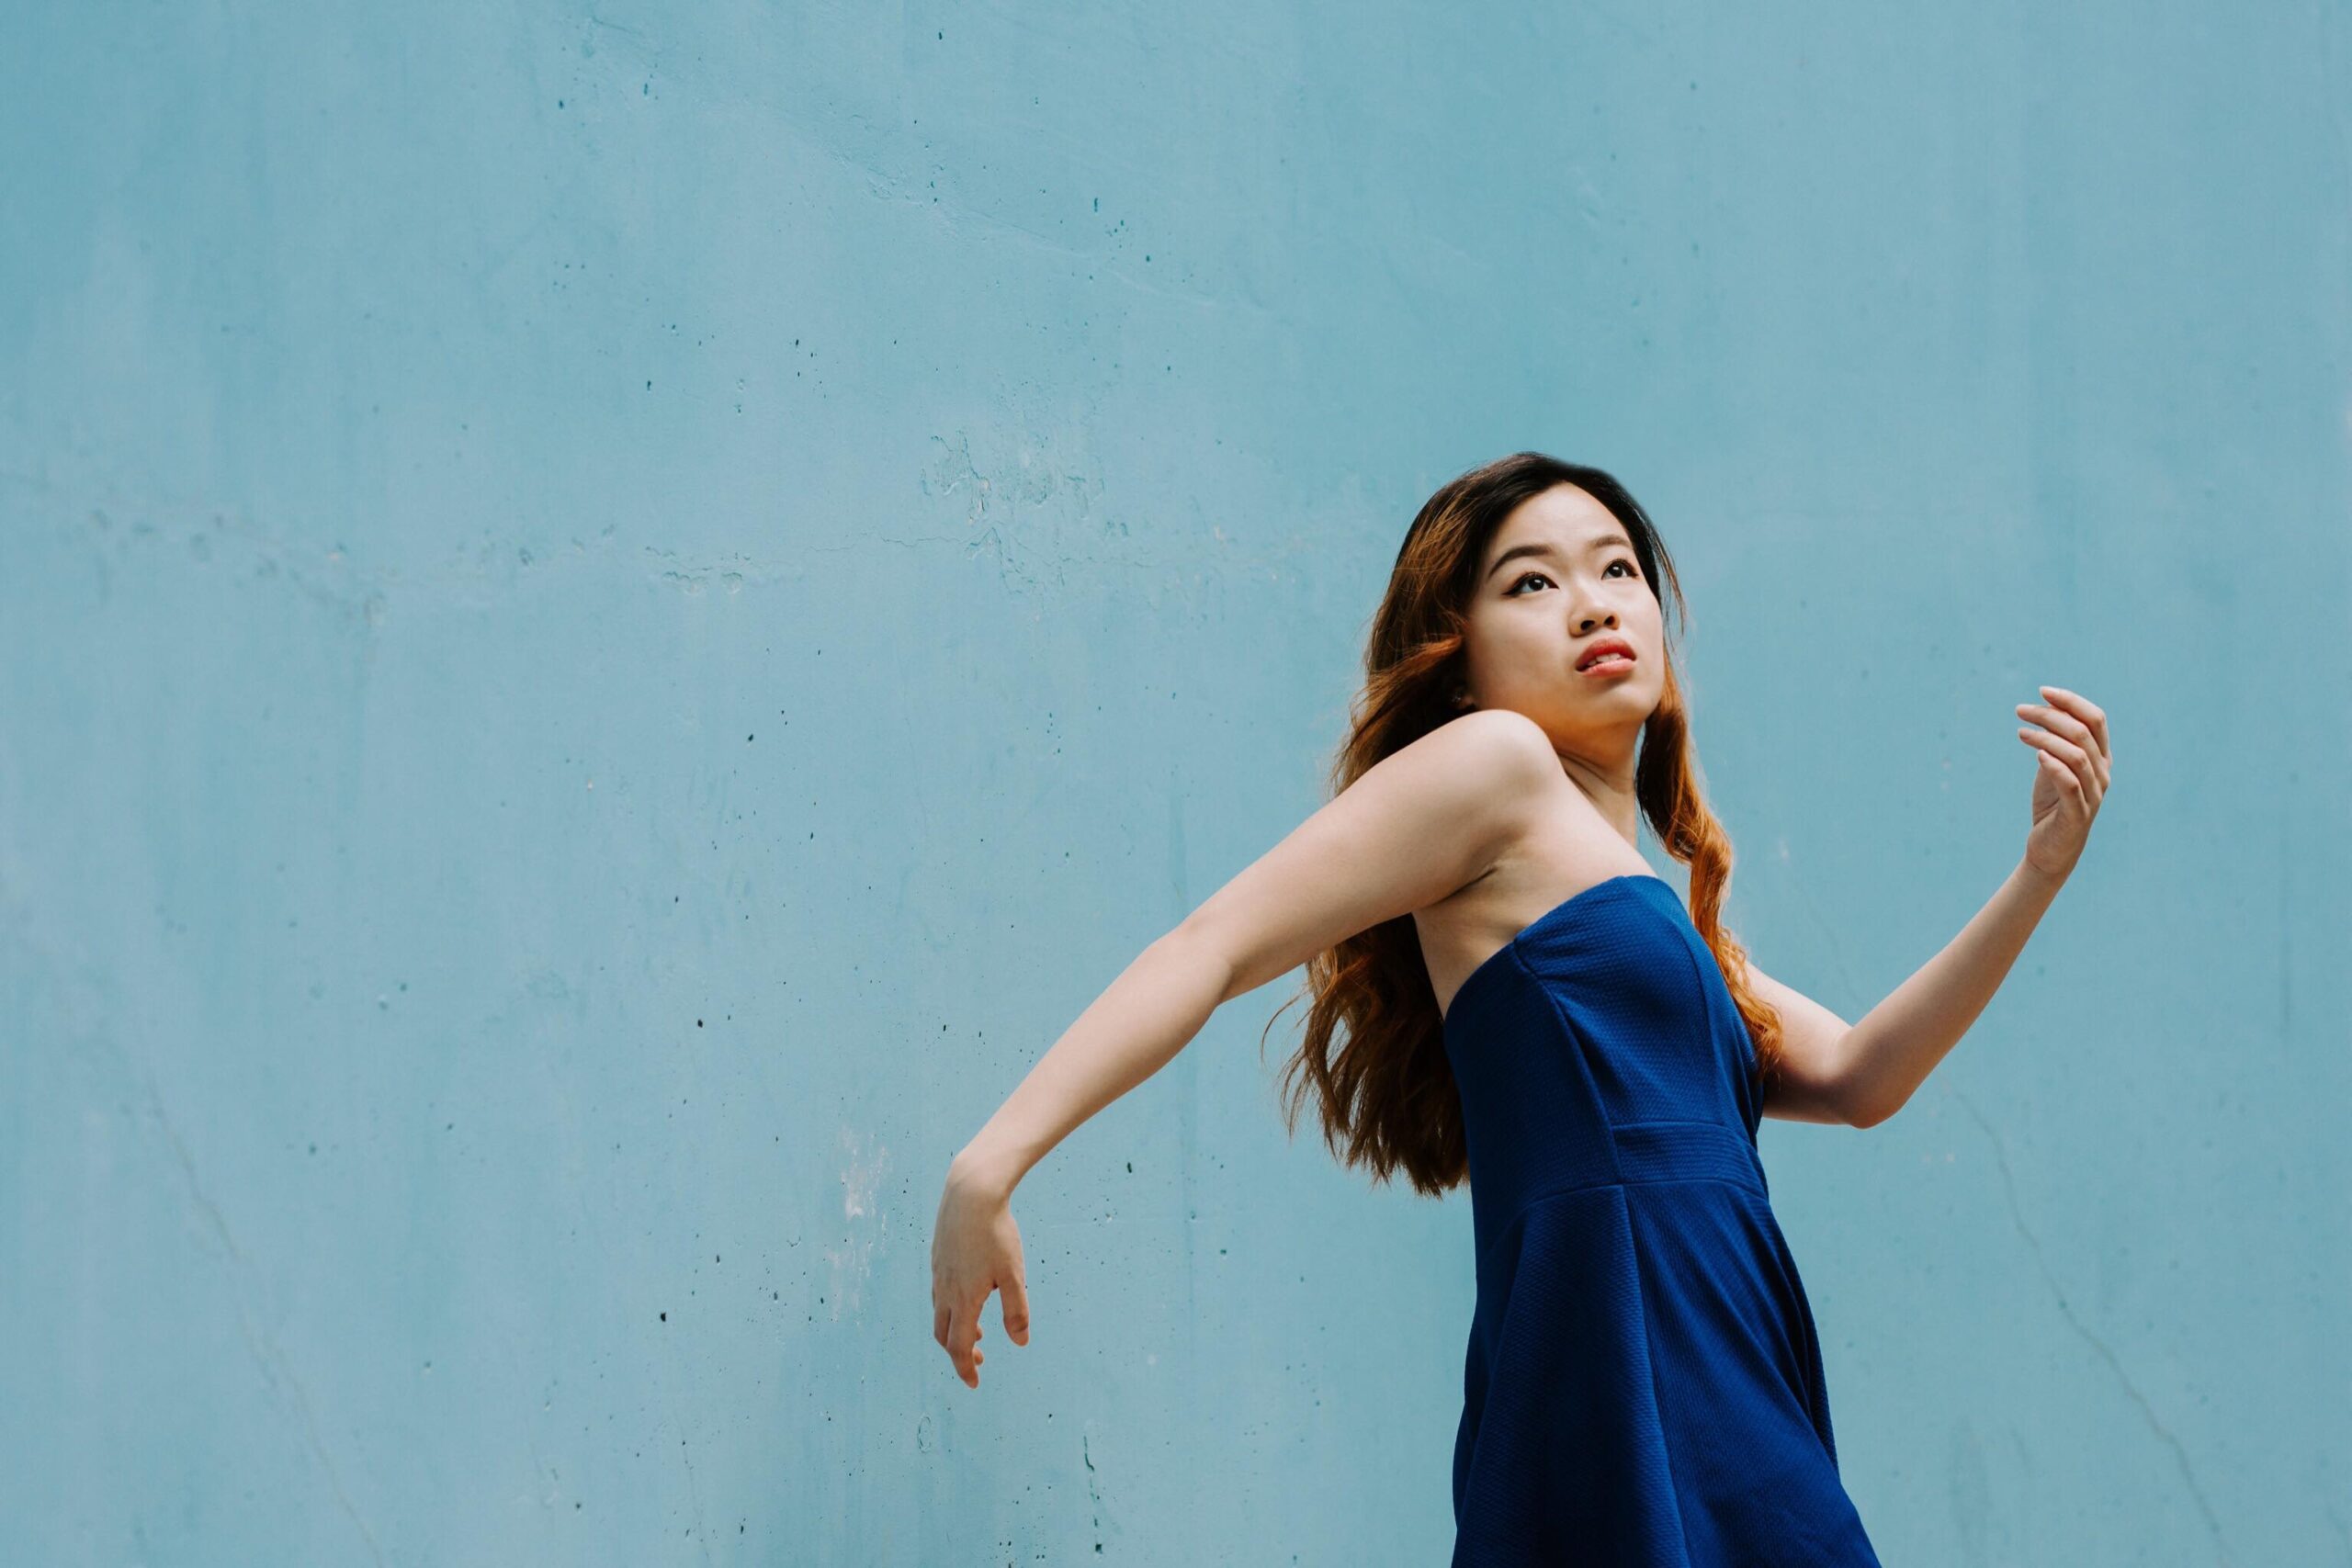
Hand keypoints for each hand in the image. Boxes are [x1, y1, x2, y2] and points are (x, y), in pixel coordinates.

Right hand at [929, 1158, 1030, 1388]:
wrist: (970, 1192)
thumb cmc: (995, 1232)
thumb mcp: (1013, 1274)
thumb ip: (1016, 1310)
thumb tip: (1020, 1342)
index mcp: (964, 1298)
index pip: (957, 1347)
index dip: (965, 1368)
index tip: (974, 1383)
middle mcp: (945, 1289)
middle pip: (943, 1334)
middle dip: (958, 1353)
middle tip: (979, 1359)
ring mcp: (939, 1273)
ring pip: (941, 1313)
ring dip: (955, 1329)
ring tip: (977, 1331)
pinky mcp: (938, 1257)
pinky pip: (940, 1293)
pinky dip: (951, 1308)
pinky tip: (968, 1296)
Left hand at [2015, 684, 2111, 883]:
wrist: (2051, 848)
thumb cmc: (2053, 803)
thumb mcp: (2052, 765)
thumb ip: (2054, 740)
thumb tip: (2044, 708)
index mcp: (2100, 757)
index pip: (2095, 718)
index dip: (2071, 701)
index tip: (2043, 691)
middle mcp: (2103, 773)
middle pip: (2083, 732)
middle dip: (2051, 715)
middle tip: (2021, 711)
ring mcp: (2093, 793)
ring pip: (2077, 755)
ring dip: (2047, 738)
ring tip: (2021, 732)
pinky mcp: (2078, 813)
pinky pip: (2071, 784)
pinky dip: (2055, 766)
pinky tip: (2037, 755)